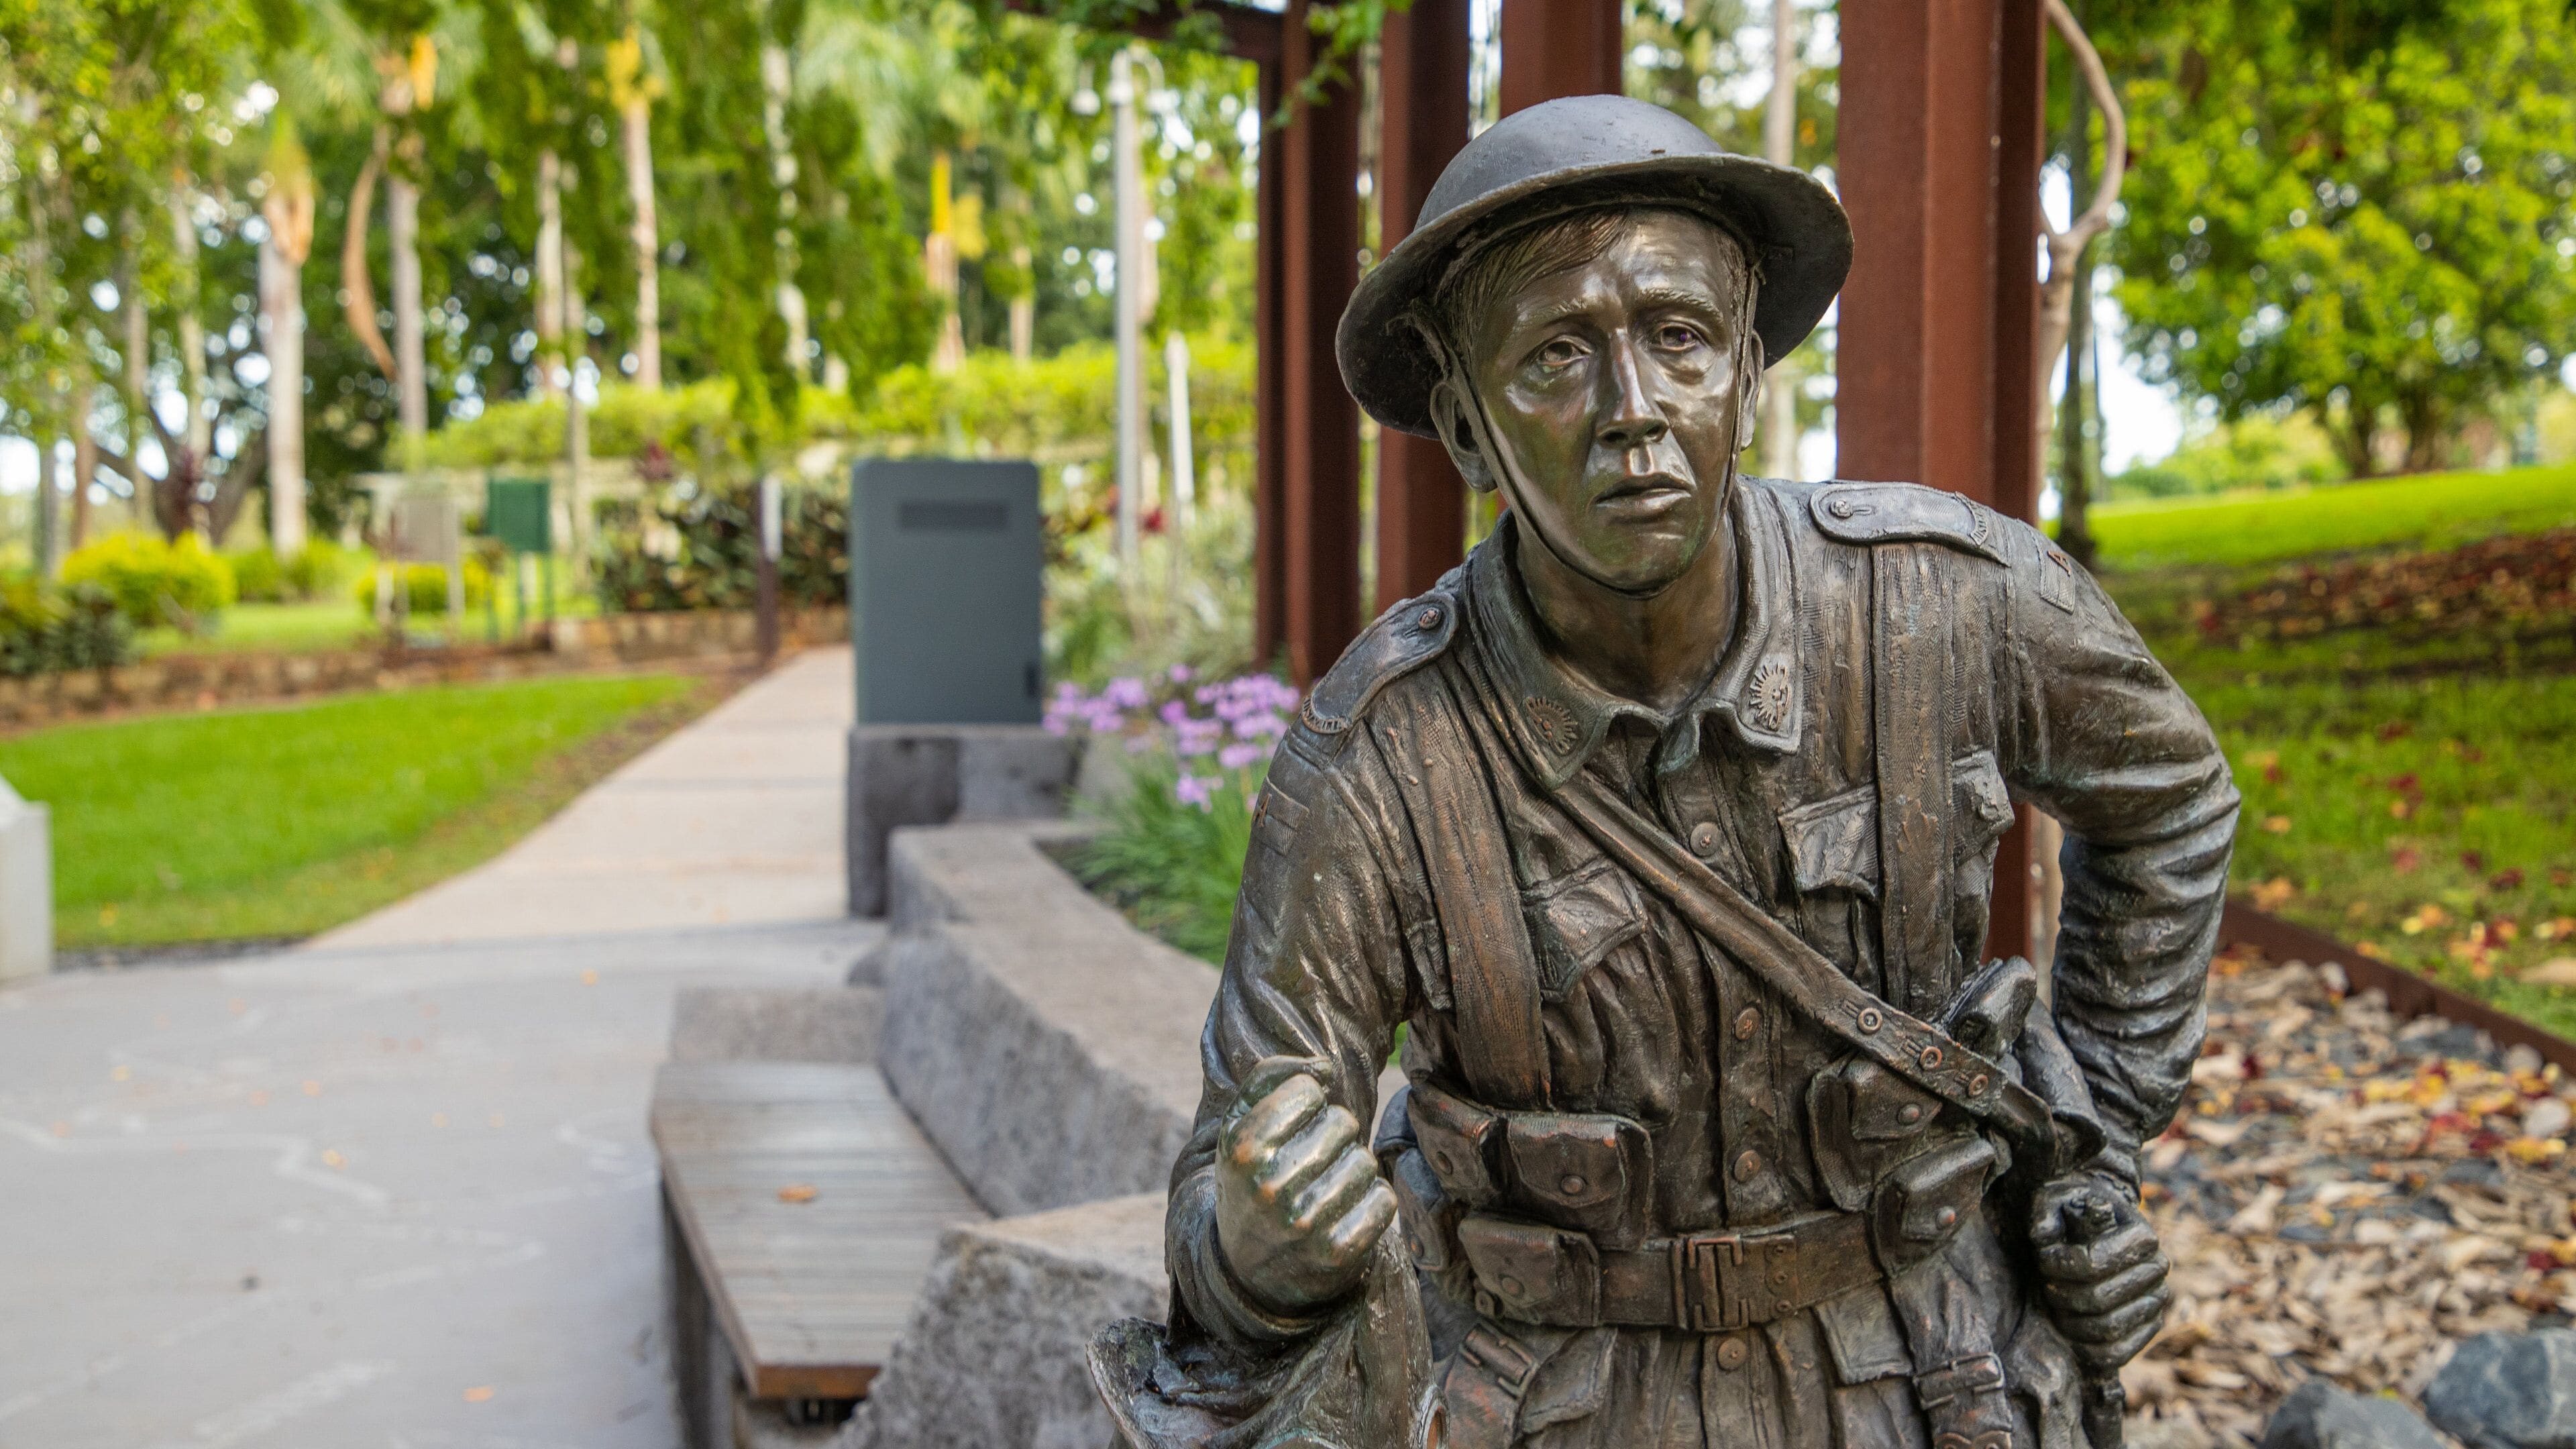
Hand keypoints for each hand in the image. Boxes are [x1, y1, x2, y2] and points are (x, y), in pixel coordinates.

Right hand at [1214, 1058, 1397, 1316]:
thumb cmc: (1250, 1181)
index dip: (1305, 1104)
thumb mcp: (1239, 1126)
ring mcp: (1307, 1223)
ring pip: (1366, 1161)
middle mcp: (1271, 1187)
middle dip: (1333, 1135)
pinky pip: (1383, 1199)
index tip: (1290, 1127)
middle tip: (1310, 1162)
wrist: (1248, 1271)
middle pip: (1343, 1122)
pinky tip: (1343, 1213)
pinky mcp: (1339, 1251)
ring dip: (1352, 1170)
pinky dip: (1370, 1202)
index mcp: (1243, 1150)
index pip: (1308, 1090)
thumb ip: (1271, 1077)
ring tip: (1325, 1188)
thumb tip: (1324, 1067)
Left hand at [2029, 1171, 2169, 1370]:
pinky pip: (2117, 1353)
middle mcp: (2157, 1269)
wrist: (2095, 1228)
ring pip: (2106, 1328)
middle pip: (2097, 1299)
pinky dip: (2086, 1348)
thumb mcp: (2053, 1200)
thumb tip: (2045, 1237)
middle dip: (2060, 1293)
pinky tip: (2068, 1328)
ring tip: (2056, 1301)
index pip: (2092, 1263)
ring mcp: (2156, 1300)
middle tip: (2047, 1282)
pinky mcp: (2149, 1326)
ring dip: (2069, 1320)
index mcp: (2141, 1235)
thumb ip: (2045, 1214)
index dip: (2057, 1264)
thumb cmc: (2071, 1213)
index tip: (2043, 1256)